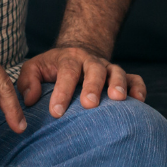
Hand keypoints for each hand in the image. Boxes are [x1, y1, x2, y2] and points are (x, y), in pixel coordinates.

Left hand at [17, 45, 146, 117]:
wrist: (78, 54)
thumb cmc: (53, 68)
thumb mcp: (35, 68)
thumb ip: (28, 81)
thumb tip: (31, 99)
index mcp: (69, 59)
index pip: (66, 72)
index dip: (62, 91)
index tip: (56, 112)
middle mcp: (91, 62)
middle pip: (94, 70)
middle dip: (92, 86)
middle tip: (89, 104)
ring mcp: (109, 69)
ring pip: (117, 72)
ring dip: (118, 84)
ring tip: (117, 99)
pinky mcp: (123, 77)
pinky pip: (135, 79)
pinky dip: (138, 88)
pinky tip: (138, 101)